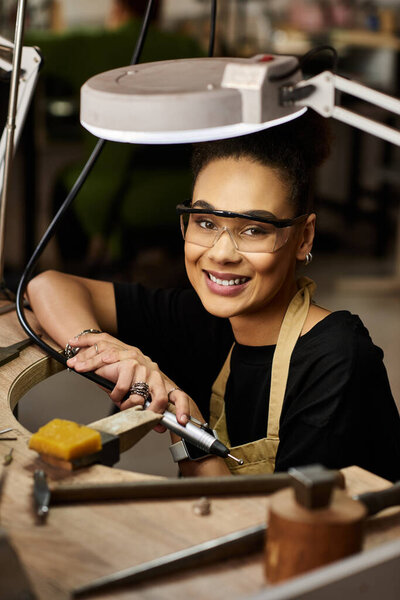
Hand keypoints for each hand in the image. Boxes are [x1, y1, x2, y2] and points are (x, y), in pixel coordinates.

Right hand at [66, 332, 189, 425]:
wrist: (102, 351)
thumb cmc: (117, 376)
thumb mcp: (132, 394)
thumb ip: (144, 407)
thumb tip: (157, 428)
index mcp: (159, 380)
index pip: (178, 396)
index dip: (182, 409)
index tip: (182, 421)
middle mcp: (154, 372)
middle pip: (160, 400)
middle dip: (147, 413)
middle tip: (134, 416)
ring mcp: (143, 366)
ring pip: (138, 398)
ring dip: (124, 404)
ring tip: (117, 400)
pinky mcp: (129, 362)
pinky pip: (122, 389)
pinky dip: (115, 395)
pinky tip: (113, 393)